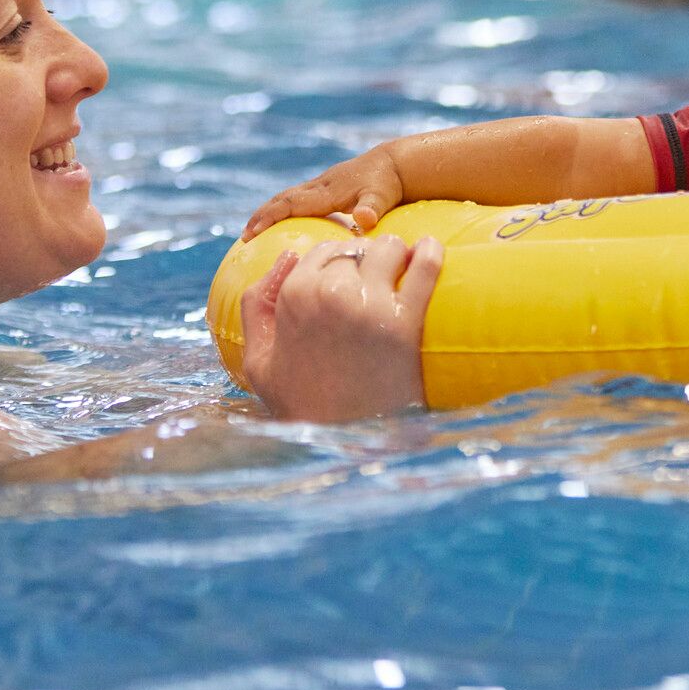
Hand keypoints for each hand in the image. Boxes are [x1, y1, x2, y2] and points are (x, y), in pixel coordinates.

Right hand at [239, 236, 441, 422]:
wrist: (351, 442)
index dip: (340, 259)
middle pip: (356, 247)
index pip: (322, 252)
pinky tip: (432, 250)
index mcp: (294, 298)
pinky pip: (425, 267)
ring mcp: (370, 305)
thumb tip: (285, 256)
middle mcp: (330, 293)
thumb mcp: (259, 362)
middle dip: (368, 257)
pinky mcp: (406, 321)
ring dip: (399, 253)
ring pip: (390, 248)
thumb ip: (256, 305)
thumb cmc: (303, 406)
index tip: (355, 272)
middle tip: (382, 275)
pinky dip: (430, 253)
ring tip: (407, 265)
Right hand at [242, 145, 404, 240]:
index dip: (269, 217)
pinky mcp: (326, 188)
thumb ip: (372, 209)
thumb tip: (364, 219)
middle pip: (282, 199)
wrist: (394, 165)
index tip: (252, 233)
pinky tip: (280, 222)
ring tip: (253, 230)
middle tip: (244, 236)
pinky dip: (282, 209)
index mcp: (326, 193)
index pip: (290, 204)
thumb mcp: (382, 198)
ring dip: (268, 211)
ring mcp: (321, 186)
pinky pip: (297, 198)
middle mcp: (319, 187)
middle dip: (261, 216)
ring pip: (287, 197)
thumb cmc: (388, 185)